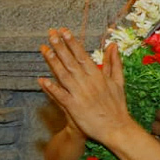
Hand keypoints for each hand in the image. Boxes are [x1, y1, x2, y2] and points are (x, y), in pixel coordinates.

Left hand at [38, 28, 131, 146]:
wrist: (117, 128)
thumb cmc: (117, 105)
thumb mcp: (118, 81)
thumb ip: (114, 62)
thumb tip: (112, 45)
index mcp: (97, 75)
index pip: (82, 55)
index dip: (72, 43)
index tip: (64, 31)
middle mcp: (87, 82)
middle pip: (71, 61)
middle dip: (60, 46)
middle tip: (51, 34)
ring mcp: (80, 94)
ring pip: (64, 75)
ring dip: (53, 62)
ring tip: (44, 50)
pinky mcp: (74, 107)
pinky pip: (61, 96)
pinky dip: (52, 88)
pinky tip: (42, 80)